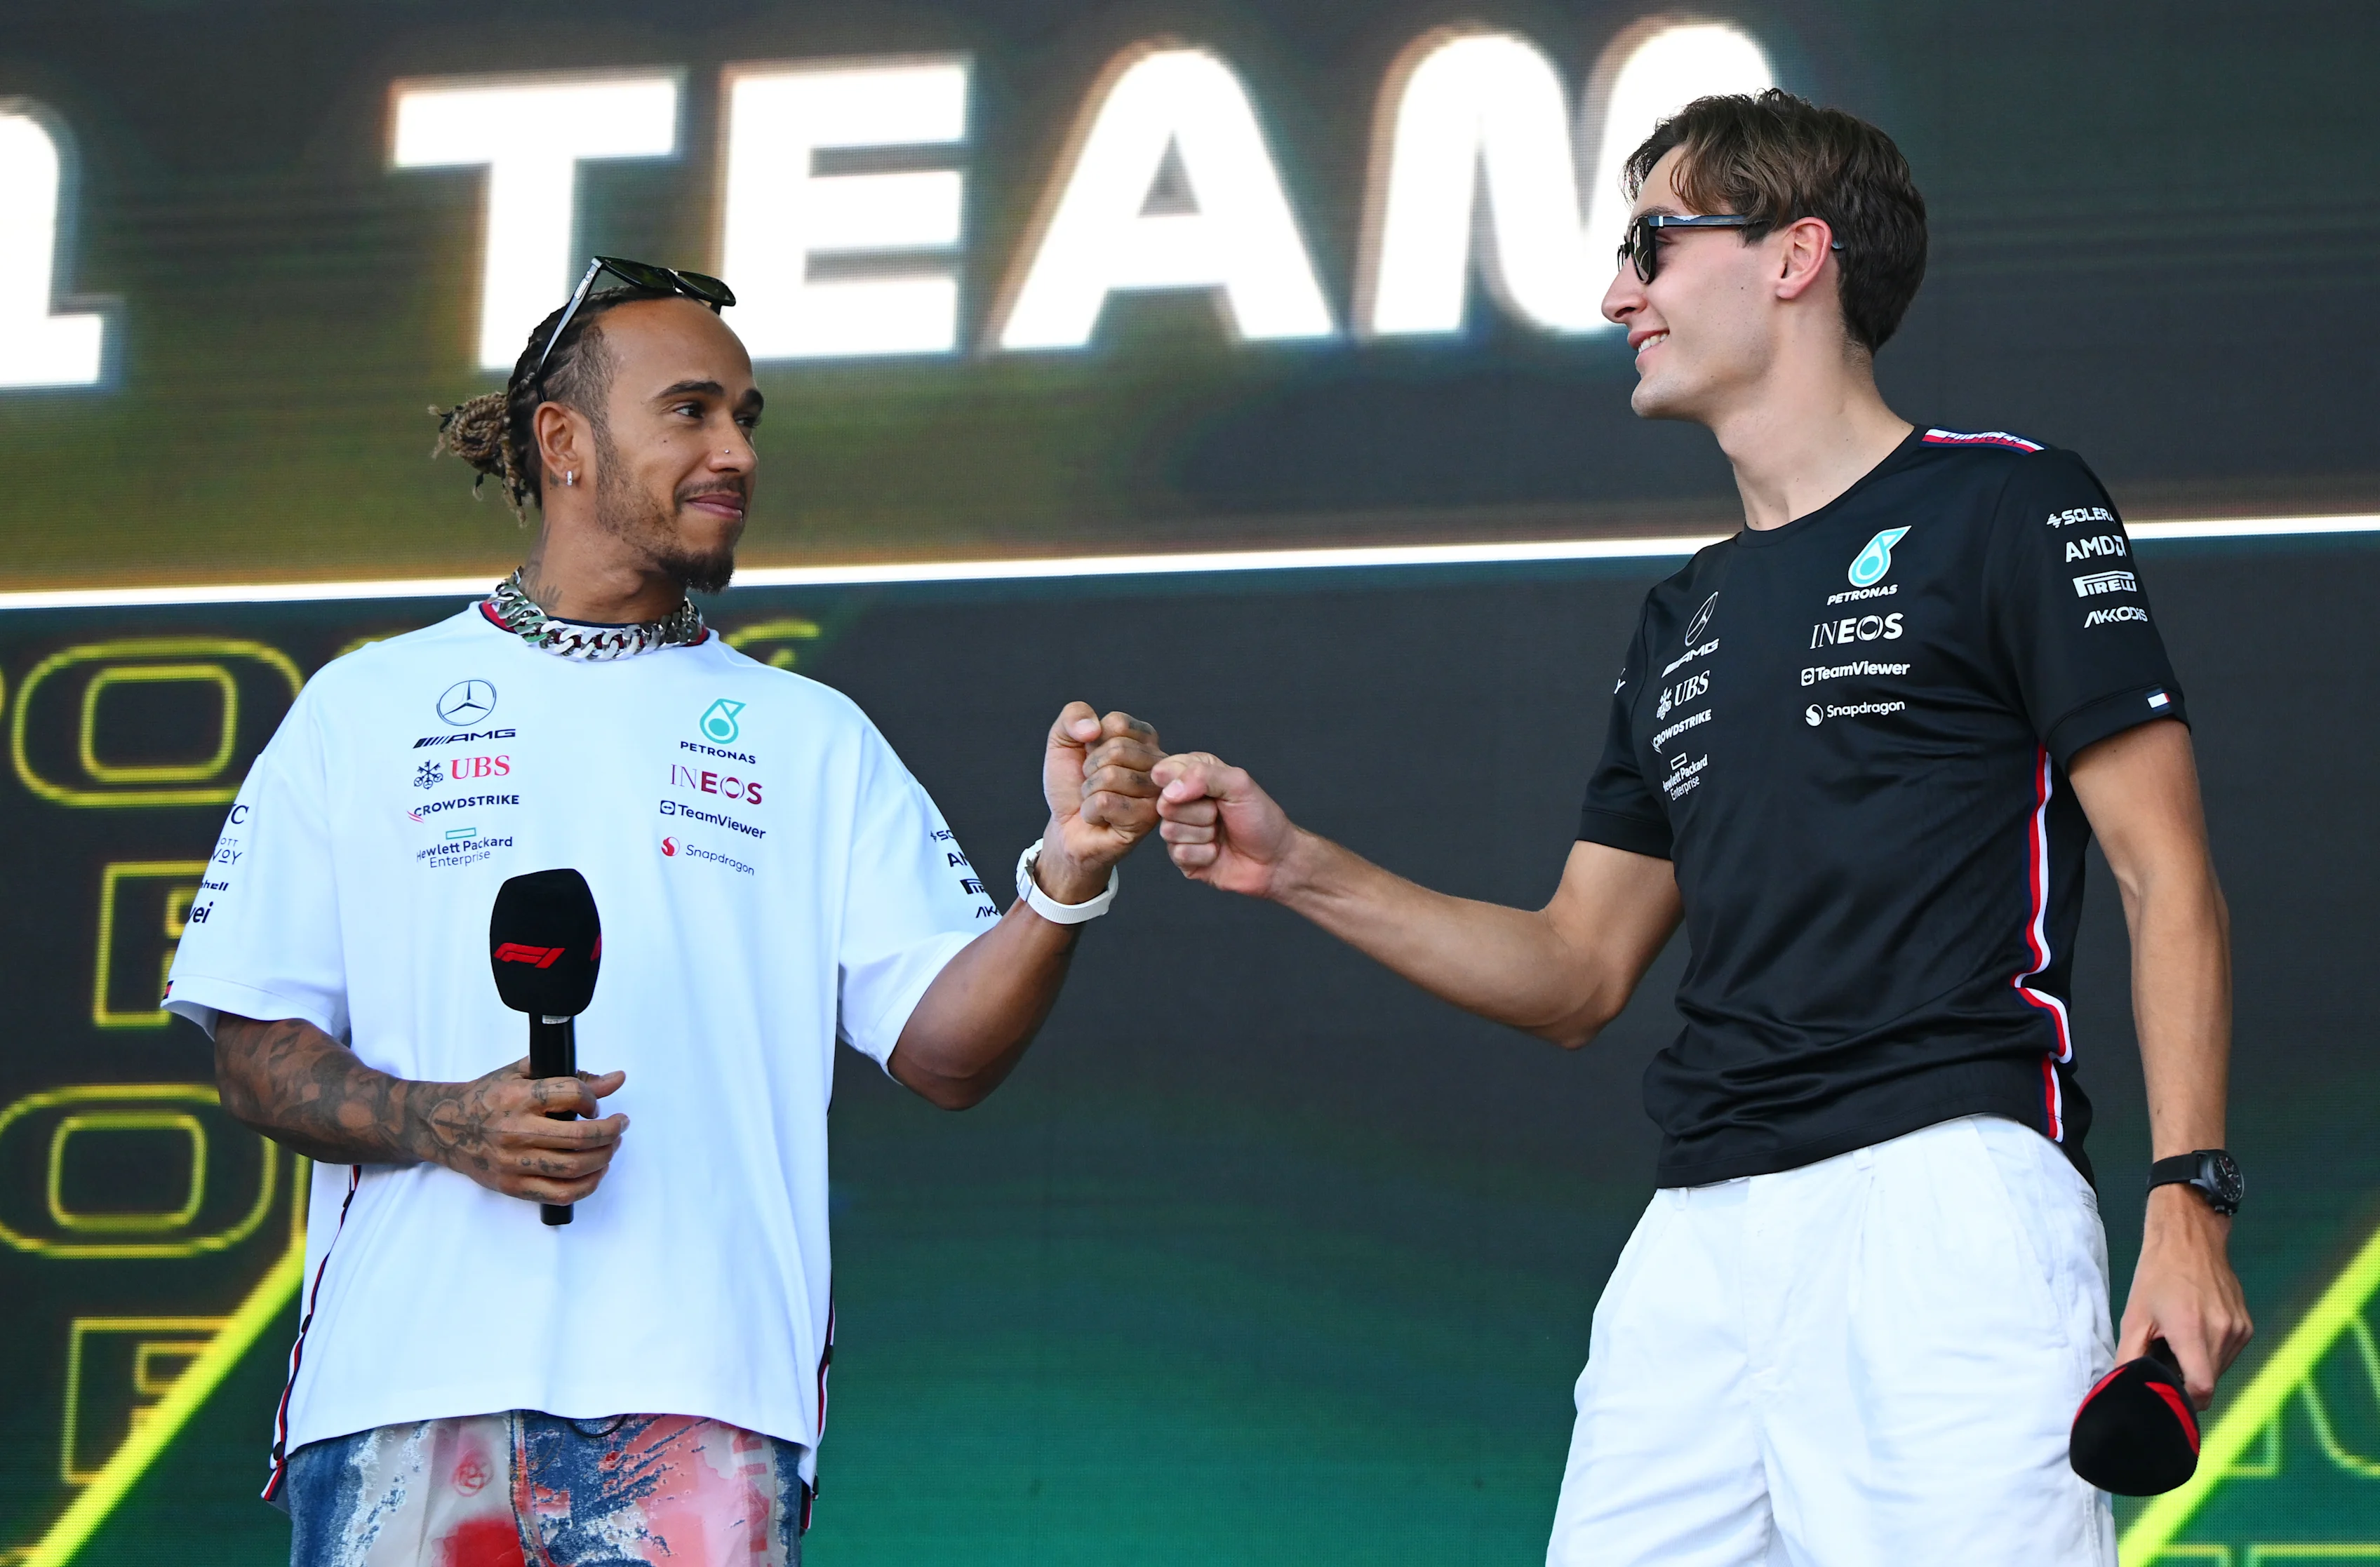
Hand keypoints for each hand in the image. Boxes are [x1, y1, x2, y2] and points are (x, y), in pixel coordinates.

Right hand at [412, 1058, 629, 1206]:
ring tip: (611, 1146)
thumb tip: (616, 1079)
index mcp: (519, 1097)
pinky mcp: (512, 1186)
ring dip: (605, 1157)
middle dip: (611, 1131)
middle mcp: (516, 1131)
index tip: (596, 1104)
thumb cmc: (487, 1097)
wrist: (445, 1127)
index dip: (594, 1099)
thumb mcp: (523, 1074)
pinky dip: (588, 1185)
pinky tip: (596, 1171)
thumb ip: (571, 1075)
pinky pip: (561, 1194)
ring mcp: (514, 1162)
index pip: (573, 1094)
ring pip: (575, 1167)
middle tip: (620, 1125)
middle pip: (581, 1136)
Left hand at [1038, 702, 1162, 901]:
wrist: (1066, 828)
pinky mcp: (1146, 820)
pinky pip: (1106, 802)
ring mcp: (1155, 793)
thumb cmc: (1071, 785)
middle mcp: (1158, 764)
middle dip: (1090, 768)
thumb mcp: (1063, 741)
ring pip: (1111, 776)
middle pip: (1117, 749)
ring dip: (1089, 791)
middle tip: (1092, 784)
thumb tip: (1093, 728)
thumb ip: (1074, 716)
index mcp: (1144, 739)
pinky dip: (1090, 810)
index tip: (1092, 757)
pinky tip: (1099, 818)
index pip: (1118, 723)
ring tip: (1096, 800)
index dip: (1092, 741)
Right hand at [1152, 751, 1299, 898]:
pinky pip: (1179, 853)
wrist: (1275, 859)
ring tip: (1220, 834)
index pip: (1166, 771)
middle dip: (1199, 812)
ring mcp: (1181, 831)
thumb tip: (1170, 789)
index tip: (1209, 792)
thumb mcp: (1238, 784)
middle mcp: (1183, 802)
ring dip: (1203, 834)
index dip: (1183, 783)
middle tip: (1220, 814)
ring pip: (1169, 830)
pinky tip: (1217, 853)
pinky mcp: (1182, 858)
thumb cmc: (1261, 819)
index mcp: (1194, 777)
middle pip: (1165, 804)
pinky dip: (1204, 854)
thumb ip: (1203, 776)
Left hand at [2119, 1185, 2252, 1407]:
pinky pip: (2229, 1353)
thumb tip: (2123, 1388)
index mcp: (2193, 1332)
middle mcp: (2224, 1334)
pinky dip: (2212, 1351)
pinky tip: (2196, 1329)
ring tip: (2179, 1339)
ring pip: (2220, 1369)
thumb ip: (2129, 1358)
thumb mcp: (2134, 1317)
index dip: (2185, 1399)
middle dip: (2186, 1378)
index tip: (2168, 1392)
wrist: (2190, 1239)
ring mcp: (2240, 1330)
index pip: (2202, 1390)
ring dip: (2200, 1364)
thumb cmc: (2156, 1276)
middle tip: (2165, 1356)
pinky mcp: (2247, 1326)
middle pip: (2209, 1381)